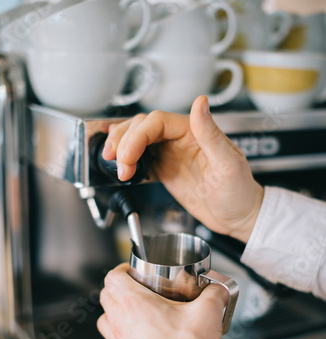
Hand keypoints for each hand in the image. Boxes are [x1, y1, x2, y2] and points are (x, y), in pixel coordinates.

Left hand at [97, 263, 227, 338]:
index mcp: (134, 304)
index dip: (121, 269)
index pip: (113, 277)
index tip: (132, 271)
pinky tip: (141, 337)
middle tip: (137, 288)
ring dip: (115, 311)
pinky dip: (122, 334)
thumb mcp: (207, 313)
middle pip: (106, 296)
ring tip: (134, 312)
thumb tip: (218, 290)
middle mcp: (121, 323)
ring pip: (105, 320)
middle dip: (118, 288)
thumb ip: (214, 294)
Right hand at [102, 95, 263, 242]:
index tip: (129, 154)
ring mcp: (171, 154)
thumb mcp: (228, 163)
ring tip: (116, 166)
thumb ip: (210, 133)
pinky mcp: (166, 170)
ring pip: (137, 140)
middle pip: (142, 127)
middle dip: (125, 142)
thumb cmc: (240, 191)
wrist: (237, 217)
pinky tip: (121, 166)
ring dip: (122, 149)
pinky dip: (127, 161)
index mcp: (196, 131)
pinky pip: (141, 158)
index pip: (158, 121)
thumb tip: (200, 103)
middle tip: (119, 164)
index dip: (138, 135)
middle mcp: (181, 139)